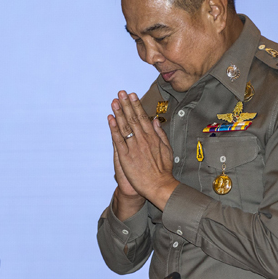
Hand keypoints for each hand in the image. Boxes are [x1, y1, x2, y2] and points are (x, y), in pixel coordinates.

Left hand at [107, 91, 178, 210]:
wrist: (159, 186)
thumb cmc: (163, 170)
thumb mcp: (167, 149)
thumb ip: (160, 134)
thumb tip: (155, 121)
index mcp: (153, 137)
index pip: (143, 117)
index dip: (136, 105)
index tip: (132, 95)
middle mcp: (143, 140)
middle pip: (133, 118)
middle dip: (126, 104)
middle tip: (121, 92)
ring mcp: (133, 147)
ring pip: (125, 126)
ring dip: (119, 113)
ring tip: (114, 101)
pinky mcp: (126, 157)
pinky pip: (118, 140)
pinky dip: (113, 128)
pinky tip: (110, 119)